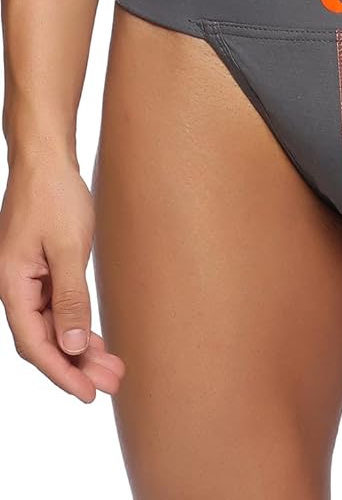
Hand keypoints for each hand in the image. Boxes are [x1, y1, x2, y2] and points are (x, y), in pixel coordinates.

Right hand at [0, 153, 124, 401]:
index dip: (62, 372)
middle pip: (45, 340)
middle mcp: (16, 287)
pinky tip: (95, 340)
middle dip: (77, 365)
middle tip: (114, 383)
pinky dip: (77, 325)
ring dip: (81, 348)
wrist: (47, 162)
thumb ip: (71, 297)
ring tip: (113, 367)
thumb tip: (73, 343)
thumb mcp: (69, 248)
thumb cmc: (55, 197)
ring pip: (54, 326)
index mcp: (13, 285)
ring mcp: (28, 279)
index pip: (35, 344)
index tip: (89, 393)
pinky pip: (58, 307)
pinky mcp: (43, 270)